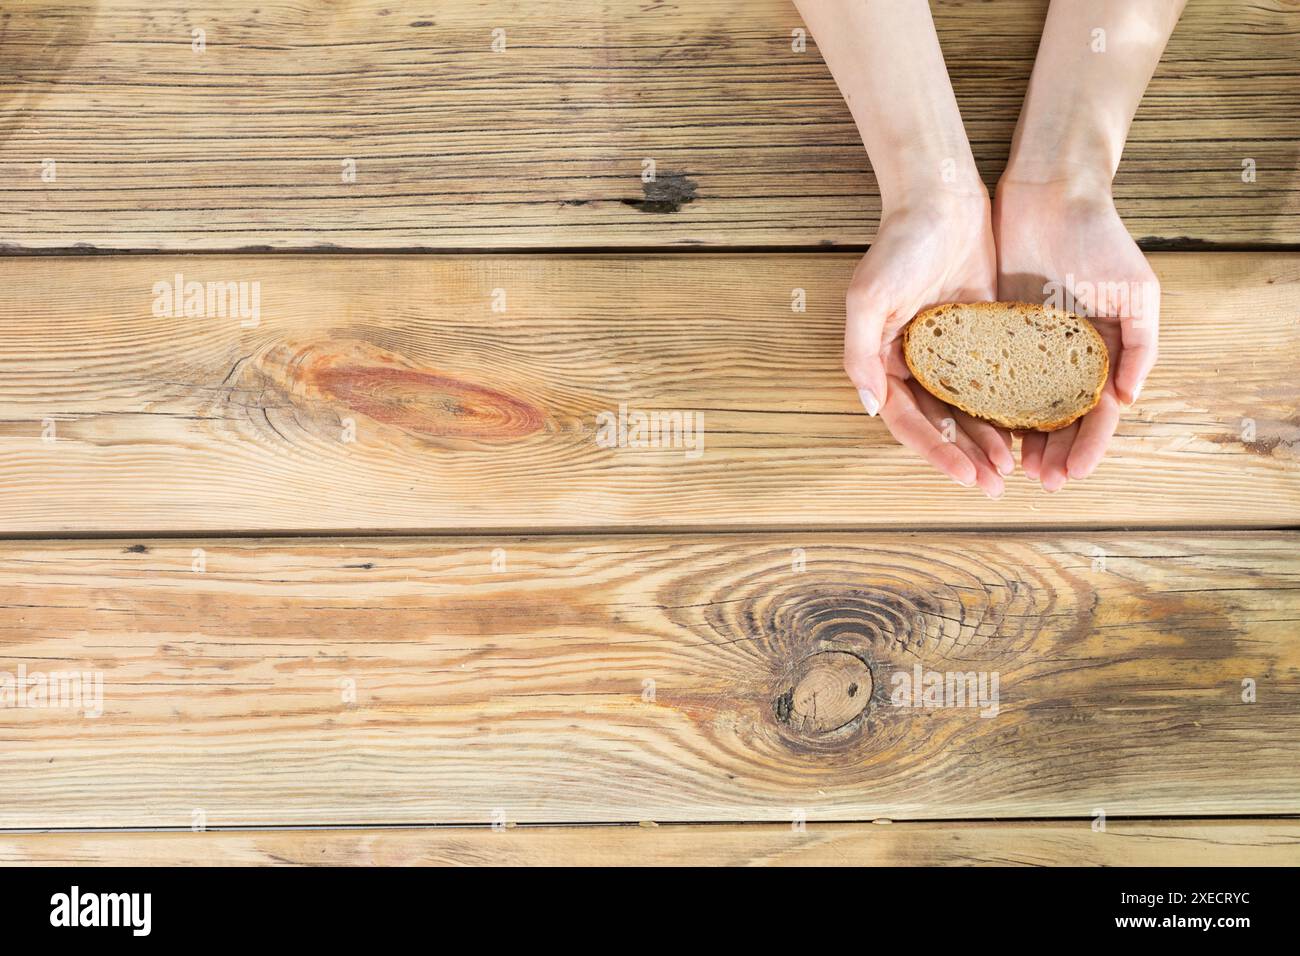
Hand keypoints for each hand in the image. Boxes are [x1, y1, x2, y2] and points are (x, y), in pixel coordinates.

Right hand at [845, 192, 1014, 497]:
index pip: (909, 422)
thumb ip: (860, 354)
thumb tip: (871, 407)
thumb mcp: (868, 298)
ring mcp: (951, 353)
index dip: (937, 453)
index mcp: (885, 361)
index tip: (966, 476)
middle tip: (995, 485)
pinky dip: (1010, 406)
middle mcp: (915, 364)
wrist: (941, 197)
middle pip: (941, 424)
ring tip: (1014, 468)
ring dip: (989, 440)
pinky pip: (997, 380)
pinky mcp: (983, 336)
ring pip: (971, 409)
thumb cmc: (899, 244)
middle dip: (967, 457)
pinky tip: (1032, 427)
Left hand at [993, 178, 1158, 490]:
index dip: (1089, 444)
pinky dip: (987, 405)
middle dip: (1054, 452)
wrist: (1050, 192)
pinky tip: (980, 429)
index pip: (1097, 411)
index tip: (1075, 473)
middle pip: (1059, 417)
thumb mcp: (1136, 290)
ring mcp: (1027, 344)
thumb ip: (1141, 344)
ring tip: (1010, 467)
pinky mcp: (992, 329)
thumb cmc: (1099, 237)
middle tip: (1040, 481)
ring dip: (1020, 439)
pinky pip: (988, 375)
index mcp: (1102, 351)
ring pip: (1023, 405)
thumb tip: (1126, 399)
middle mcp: (1064, 355)